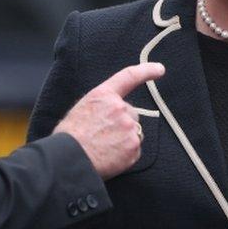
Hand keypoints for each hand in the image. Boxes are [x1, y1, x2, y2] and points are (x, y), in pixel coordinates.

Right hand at [54, 63, 164, 178]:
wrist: (68, 159)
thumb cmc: (68, 137)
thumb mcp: (81, 110)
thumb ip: (101, 107)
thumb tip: (109, 115)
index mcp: (103, 95)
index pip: (129, 77)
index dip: (146, 71)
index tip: (159, 69)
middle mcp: (119, 107)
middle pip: (131, 114)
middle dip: (122, 124)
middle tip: (103, 136)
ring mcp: (128, 127)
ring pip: (133, 132)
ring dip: (124, 139)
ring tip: (103, 148)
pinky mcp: (133, 146)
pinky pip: (134, 150)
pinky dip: (125, 155)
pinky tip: (109, 157)